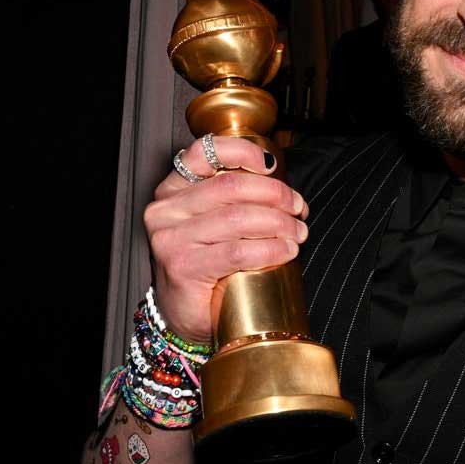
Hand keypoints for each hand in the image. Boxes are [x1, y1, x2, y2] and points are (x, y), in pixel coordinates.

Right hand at [143, 136, 308, 341]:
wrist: (183, 312)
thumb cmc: (207, 264)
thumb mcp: (217, 222)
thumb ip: (238, 200)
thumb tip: (286, 192)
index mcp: (174, 189)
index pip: (205, 152)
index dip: (243, 151)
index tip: (271, 165)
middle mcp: (167, 209)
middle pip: (232, 186)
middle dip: (275, 194)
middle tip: (298, 209)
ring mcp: (171, 238)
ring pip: (239, 217)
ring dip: (280, 223)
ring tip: (297, 233)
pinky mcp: (183, 267)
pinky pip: (238, 251)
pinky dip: (271, 249)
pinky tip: (286, 251)